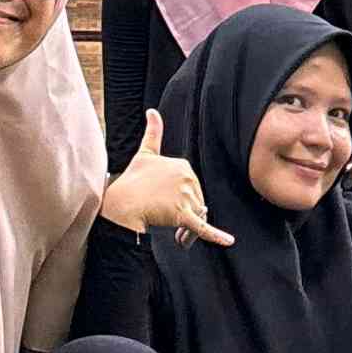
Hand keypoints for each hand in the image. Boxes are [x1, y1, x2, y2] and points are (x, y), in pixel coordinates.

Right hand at [100, 110, 233, 246]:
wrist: (122, 203)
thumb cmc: (133, 180)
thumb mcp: (145, 153)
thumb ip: (153, 132)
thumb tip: (152, 111)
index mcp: (183, 165)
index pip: (191, 188)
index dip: (180, 198)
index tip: (163, 203)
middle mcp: (188, 178)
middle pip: (196, 202)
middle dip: (185, 215)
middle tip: (166, 219)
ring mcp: (186, 197)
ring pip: (197, 217)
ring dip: (187, 230)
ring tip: (173, 232)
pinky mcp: (183, 216)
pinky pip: (203, 228)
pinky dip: (216, 236)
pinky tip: (229, 241)